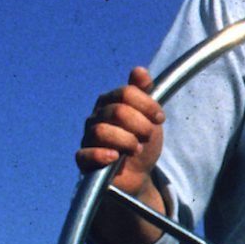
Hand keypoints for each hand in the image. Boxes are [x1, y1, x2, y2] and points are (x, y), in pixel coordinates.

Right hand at [76, 66, 164, 197]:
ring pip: (101, 131)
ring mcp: (88, 137)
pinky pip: (84, 154)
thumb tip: (139, 70)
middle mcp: (96, 116)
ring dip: (126, 141)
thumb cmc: (142, 141)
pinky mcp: (84, 159)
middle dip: (141, 125)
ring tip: (136, 149)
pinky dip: (101, 155)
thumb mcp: (150, 116)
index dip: (148, 106)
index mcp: (111, 101)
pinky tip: (115, 157)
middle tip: (147, 136)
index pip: (127, 93)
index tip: (160, 119)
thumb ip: (145, 92)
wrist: (138, 173)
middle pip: (117, 112)